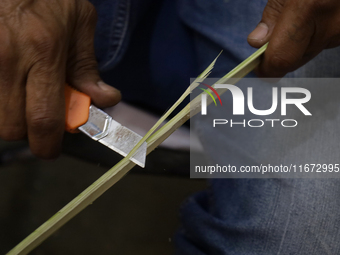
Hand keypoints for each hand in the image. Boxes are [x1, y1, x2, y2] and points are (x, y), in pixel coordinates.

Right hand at [0, 0, 120, 158]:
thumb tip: (105, 100)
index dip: (48, 144)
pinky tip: (11, 82)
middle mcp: (8, 59)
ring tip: (25, 93)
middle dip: (29, 131)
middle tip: (41, 115)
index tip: (51, 148)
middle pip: (11, 126)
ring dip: (12, 114)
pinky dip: (1, 98)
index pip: (44, 118)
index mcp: (44, 53)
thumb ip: (88, 67)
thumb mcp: (79, 22)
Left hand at [247, 0, 339, 76]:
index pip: (281, 58)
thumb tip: (257, 42)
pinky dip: (314, 36)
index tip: (258, 68)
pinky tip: (315, 16)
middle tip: (271, 41)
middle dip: (279, 56)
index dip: (266, 68)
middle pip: (294, 60)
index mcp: (309, 7)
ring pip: (309, 53)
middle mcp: (330, 24)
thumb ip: (273, 14)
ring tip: (300, 18)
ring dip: (297, 45)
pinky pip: (324, 43)